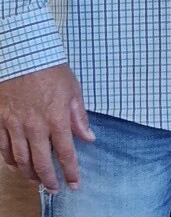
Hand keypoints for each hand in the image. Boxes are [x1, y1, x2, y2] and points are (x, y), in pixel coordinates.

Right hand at [0, 64, 94, 192]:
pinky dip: (10, 161)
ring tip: (37, 180)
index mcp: (56, 118)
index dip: (70, 172)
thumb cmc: (51, 70)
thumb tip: (88, 137)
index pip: (66, 153)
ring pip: (21, 160)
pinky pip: (4, 149)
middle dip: (49, 180)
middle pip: (41, 163)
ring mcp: (15, 125)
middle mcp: (35, 127)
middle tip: (53, 188)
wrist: (25, 55)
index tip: (74, 183)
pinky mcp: (1, 121)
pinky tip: (16, 165)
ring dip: (29, 174)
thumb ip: (79, 117)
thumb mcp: (73, 90)